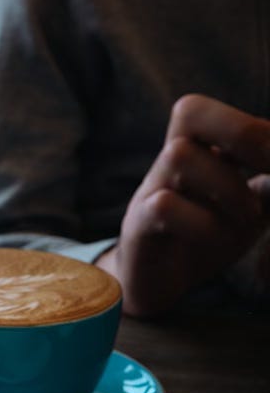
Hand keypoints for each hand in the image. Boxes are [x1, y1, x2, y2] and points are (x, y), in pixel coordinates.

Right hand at [97, 94, 269, 316]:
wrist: (159, 282)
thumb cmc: (207, 236)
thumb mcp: (252, 206)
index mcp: (198, 149)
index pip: (212, 109)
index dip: (255, 126)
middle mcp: (170, 162)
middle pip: (188, 111)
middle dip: (242, 132)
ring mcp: (149, 191)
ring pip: (179, 155)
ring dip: (229, 186)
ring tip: (249, 217)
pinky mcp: (138, 227)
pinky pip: (163, 207)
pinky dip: (202, 222)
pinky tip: (217, 239)